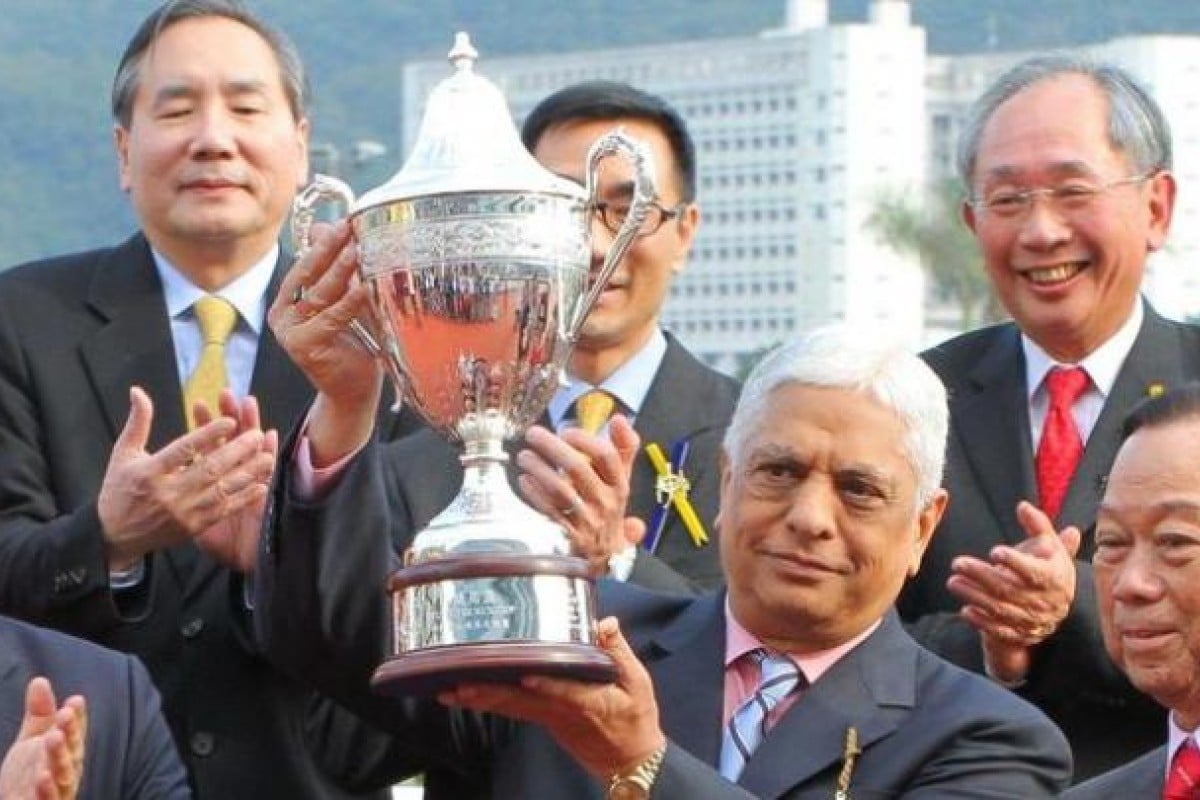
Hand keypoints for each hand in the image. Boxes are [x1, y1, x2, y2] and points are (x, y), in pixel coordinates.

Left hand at [0, 677, 86, 799]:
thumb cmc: (28, 776)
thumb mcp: (32, 740)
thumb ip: (39, 713)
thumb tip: (39, 680)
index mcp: (67, 750)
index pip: (75, 731)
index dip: (76, 717)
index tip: (75, 701)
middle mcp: (67, 769)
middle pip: (72, 750)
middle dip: (70, 732)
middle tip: (65, 713)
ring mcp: (58, 790)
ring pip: (64, 774)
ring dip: (60, 756)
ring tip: (53, 738)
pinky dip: (47, 790)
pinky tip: (43, 776)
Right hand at [97, 387, 275, 571]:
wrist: (115, 536)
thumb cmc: (120, 489)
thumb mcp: (123, 454)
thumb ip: (138, 422)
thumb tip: (138, 390)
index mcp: (150, 472)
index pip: (183, 450)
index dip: (207, 434)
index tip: (230, 420)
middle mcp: (168, 493)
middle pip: (208, 469)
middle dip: (236, 451)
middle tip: (257, 435)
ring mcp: (183, 512)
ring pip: (221, 489)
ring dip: (247, 473)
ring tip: (267, 456)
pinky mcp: (194, 527)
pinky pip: (223, 510)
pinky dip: (243, 498)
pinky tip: (260, 485)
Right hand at [269, 220, 381, 465]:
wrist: (353, 391)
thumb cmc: (353, 346)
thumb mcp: (345, 302)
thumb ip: (338, 272)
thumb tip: (325, 229)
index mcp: (287, 302)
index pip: (305, 265)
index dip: (324, 242)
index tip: (346, 221)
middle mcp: (283, 316)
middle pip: (309, 274)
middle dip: (331, 248)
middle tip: (351, 226)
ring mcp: (290, 332)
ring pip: (320, 293)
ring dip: (341, 269)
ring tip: (359, 248)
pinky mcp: (304, 346)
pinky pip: (333, 315)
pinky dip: (351, 299)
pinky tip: (366, 284)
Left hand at [440, 617, 665, 778]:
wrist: (629, 762)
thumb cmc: (635, 720)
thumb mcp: (638, 684)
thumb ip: (619, 652)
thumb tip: (605, 623)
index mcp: (588, 701)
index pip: (563, 693)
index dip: (545, 685)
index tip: (526, 677)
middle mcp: (561, 711)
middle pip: (520, 702)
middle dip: (488, 694)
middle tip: (457, 686)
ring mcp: (549, 718)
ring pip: (510, 707)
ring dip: (480, 700)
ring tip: (450, 692)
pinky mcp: (544, 720)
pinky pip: (513, 710)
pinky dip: (490, 702)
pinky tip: (468, 696)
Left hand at [516, 416, 643, 575]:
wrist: (605, 557)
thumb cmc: (608, 511)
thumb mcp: (621, 481)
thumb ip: (623, 449)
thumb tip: (619, 419)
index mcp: (619, 486)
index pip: (608, 457)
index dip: (585, 440)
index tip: (566, 431)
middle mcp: (605, 502)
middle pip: (579, 469)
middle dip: (553, 447)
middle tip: (534, 434)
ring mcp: (587, 520)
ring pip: (561, 489)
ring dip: (539, 468)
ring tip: (524, 456)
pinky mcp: (568, 535)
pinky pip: (549, 511)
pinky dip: (535, 493)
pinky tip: (525, 480)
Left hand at [947, 501, 1081, 681]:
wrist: (1055, 607)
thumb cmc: (1048, 567)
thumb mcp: (1050, 545)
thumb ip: (1038, 525)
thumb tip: (1022, 506)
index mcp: (1054, 577)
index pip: (1034, 571)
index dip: (1015, 562)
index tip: (995, 551)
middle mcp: (1043, 601)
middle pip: (1009, 589)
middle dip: (981, 576)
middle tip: (957, 563)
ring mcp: (1030, 620)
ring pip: (1000, 609)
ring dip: (974, 596)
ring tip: (953, 582)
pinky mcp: (1018, 633)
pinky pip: (999, 631)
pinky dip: (982, 622)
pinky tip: (964, 611)